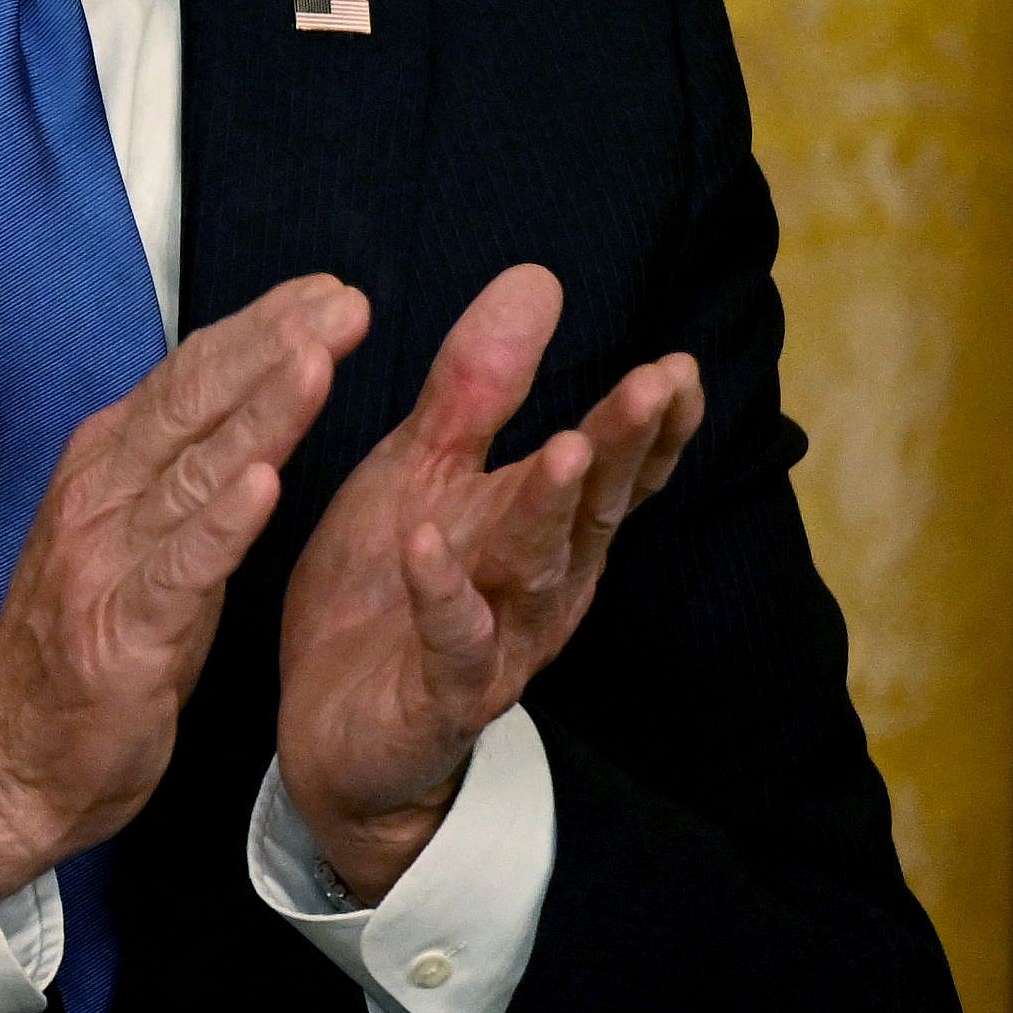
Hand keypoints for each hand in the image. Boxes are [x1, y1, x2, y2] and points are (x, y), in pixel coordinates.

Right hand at [0, 274, 367, 898]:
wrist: (17, 756)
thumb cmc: (88, 647)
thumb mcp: (138, 540)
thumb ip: (183, 474)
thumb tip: (249, 404)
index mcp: (107, 467)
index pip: (189, 377)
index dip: (260, 329)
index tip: (327, 290)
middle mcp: (101, 495)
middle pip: (193, 403)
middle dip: (274, 347)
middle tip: (345, 303)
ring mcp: (106, 559)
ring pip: (193, 469)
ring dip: (258, 412)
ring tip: (316, 361)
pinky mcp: (121, 629)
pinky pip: (178, 567)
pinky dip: (219, 523)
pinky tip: (262, 483)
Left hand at [274, 263, 699, 898]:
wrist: (334, 734)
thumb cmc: (391, 589)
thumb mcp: (423, 471)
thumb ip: (477, 387)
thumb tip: (537, 278)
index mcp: (541, 529)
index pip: (611, 470)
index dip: (650, 425)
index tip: (678, 367)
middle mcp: (538, 585)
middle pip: (588, 506)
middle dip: (622, 446)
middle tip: (656, 383)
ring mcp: (495, 642)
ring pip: (534, 570)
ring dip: (547, 509)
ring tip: (561, 447)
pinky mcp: (437, 694)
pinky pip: (447, 642)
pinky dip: (440, 594)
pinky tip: (425, 546)